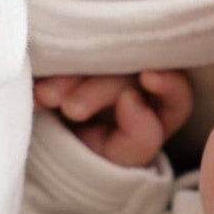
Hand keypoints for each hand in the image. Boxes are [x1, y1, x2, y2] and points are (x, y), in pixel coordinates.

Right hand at [33, 71, 193, 167]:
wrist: (50, 156)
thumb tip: (133, 97)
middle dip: (98, 89)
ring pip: (92, 57)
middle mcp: (134, 81)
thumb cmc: (94, 161)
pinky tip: (36, 91)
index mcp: (157, 108)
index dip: (168, 82)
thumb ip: (140, 139)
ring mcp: (100, 66)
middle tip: (72, 110)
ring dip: (67, 75)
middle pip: (127, 72)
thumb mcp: (120, 159)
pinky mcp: (69, 58)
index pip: (177, 93)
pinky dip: (46, 69)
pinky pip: (60, 51)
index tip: (149, 78)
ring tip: (46, 98)